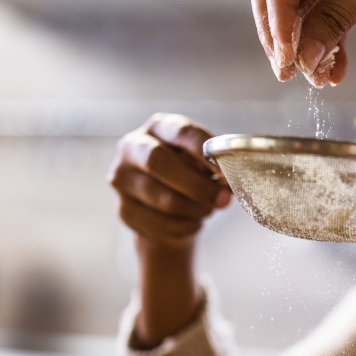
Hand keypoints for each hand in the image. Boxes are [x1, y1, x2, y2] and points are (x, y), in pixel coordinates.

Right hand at [108, 113, 231, 249]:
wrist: (169, 210)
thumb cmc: (191, 176)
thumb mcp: (204, 163)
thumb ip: (215, 164)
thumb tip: (233, 171)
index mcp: (159, 127)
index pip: (180, 132)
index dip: (204, 150)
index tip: (227, 170)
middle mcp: (132, 148)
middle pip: (158, 162)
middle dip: (197, 185)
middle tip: (224, 200)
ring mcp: (122, 179)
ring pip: (163, 199)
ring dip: (195, 209)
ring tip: (208, 209)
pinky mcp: (124, 210)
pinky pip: (161, 225)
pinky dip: (185, 228)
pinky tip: (192, 222)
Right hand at [247, 0, 355, 86]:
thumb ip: (337, 16)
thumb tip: (300, 57)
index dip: (277, 14)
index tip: (283, 58)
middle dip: (286, 27)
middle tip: (290, 70)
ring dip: (310, 36)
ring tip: (320, 76)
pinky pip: (329, 2)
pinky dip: (331, 32)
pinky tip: (335, 66)